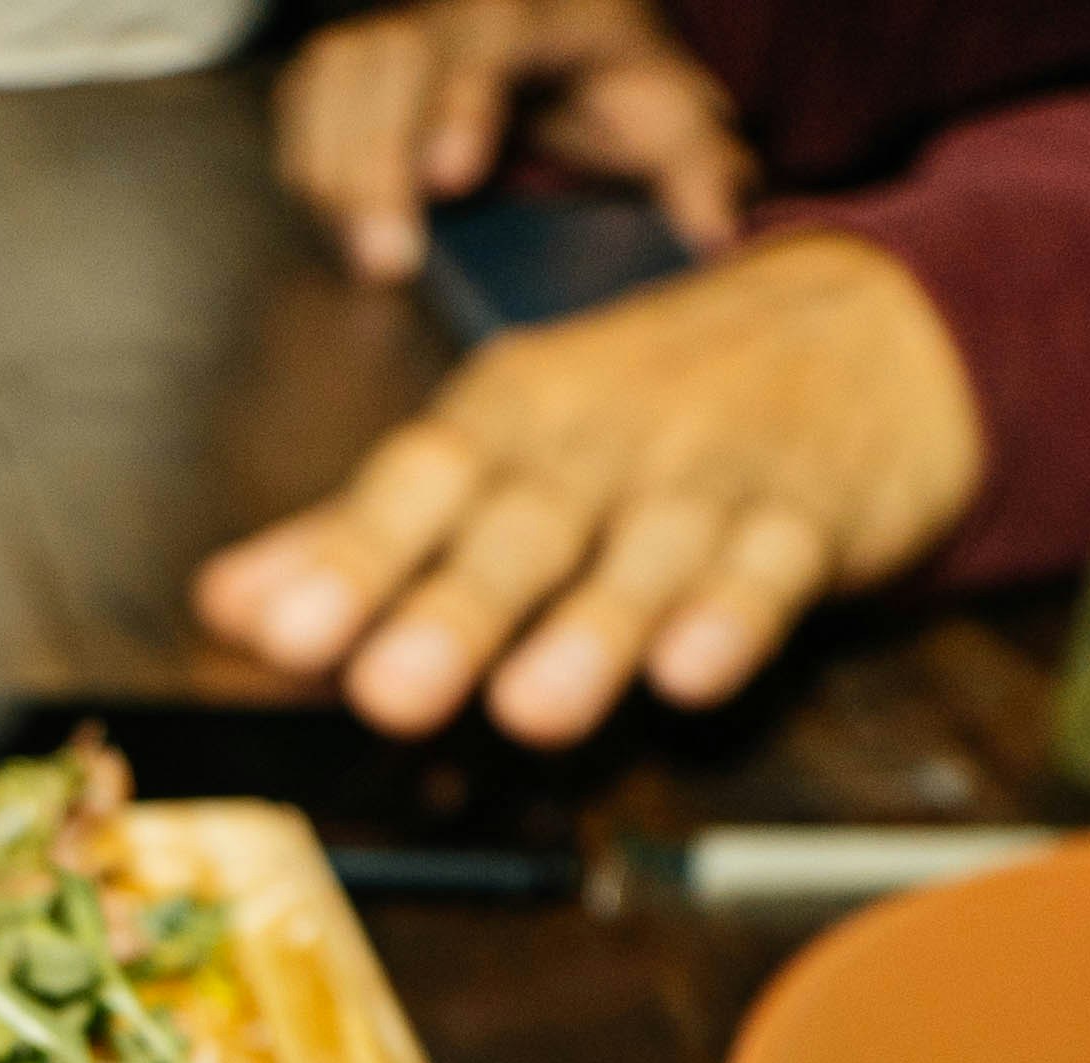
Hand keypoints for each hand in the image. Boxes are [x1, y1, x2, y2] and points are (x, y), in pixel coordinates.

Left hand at [189, 235, 981, 740]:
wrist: (862, 325)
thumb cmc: (646, 407)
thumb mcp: (500, 444)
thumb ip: (365, 532)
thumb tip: (227, 604)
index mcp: (507, 422)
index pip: (415, 484)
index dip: (349, 558)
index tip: (284, 635)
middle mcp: (598, 443)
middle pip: (519, 527)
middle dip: (453, 609)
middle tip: (389, 693)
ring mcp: (708, 477)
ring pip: (645, 556)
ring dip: (590, 632)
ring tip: (532, 710)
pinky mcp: (808, 516)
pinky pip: (772, 566)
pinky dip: (736, 615)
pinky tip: (694, 670)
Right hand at [277, 0, 755, 285]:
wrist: (556, 39)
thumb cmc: (608, 78)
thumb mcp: (670, 109)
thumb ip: (696, 164)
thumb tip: (716, 231)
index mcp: (529, 7)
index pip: (483, 37)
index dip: (459, 102)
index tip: (452, 177)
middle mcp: (447, 5)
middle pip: (387, 61)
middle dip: (376, 163)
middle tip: (387, 263)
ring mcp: (389, 28)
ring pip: (331, 76)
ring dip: (335, 172)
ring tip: (365, 257)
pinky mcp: (345, 63)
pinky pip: (302, 102)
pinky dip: (308, 163)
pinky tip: (333, 223)